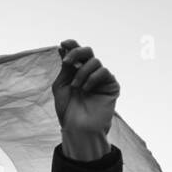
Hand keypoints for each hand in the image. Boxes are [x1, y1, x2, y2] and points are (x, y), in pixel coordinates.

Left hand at [52, 40, 118, 159]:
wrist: (77, 127)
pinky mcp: (111, 85)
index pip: (77, 53)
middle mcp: (90, 73)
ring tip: (76, 87)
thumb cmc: (68, 110)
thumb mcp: (61, 85)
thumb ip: (65, 67)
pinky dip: (92, 78)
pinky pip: (103, 72)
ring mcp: (101, 79)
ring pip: (95, 62)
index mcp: (77, 72)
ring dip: (81, 72)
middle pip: (88, 51)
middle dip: (76, 53)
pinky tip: (86, 90)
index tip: (63, 43)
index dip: (72, 45)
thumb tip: (63, 47)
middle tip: (67, 62)